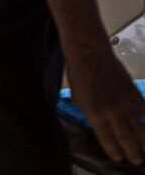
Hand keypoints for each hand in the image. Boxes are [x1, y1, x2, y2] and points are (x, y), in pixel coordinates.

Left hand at [66, 49, 144, 164]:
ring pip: (139, 128)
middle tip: (136, 160)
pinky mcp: (133, 93)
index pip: (107, 140)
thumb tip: (95, 121)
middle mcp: (112, 112)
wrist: (89, 54)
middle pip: (126, 138)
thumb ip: (87, 112)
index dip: (114, 151)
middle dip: (132, 152)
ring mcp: (125, 103)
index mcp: (95, 115)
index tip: (118, 157)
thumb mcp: (77, 98)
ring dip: (143, 141)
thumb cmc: (79, 74)